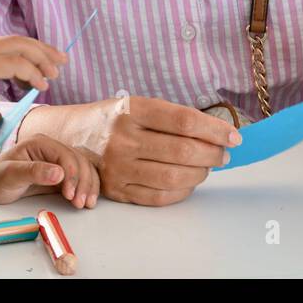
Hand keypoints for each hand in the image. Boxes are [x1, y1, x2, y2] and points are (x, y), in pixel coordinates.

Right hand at [0, 37, 66, 143]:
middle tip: (61, 62)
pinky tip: (40, 85)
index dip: (29, 53)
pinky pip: (14, 62)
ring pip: (18, 47)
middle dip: (42, 50)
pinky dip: (31, 71)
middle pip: (16, 40)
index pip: (5, 46)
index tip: (46, 66)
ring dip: (41, 58)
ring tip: (55, 74)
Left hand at [0, 134, 99, 208]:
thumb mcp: (10, 175)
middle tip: (80, 203)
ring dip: (89, 185)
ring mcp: (57, 162)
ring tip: (87, 204)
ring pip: (83, 169)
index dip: (72, 174)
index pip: (65, 154)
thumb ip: (33, 172)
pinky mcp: (60, 176)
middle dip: (83, 182)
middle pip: (79, 161)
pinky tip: (87, 199)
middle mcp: (51, 149)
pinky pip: (79, 178)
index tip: (69, 194)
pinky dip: (86, 188)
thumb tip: (59, 173)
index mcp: (40, 142)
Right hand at [64, 96, 239, 206]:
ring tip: (207, 166)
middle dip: (212, 154)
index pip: (183, 121)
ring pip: (174, 176)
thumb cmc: (112, 119)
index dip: (214, 130)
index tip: (233, 135)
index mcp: (131, 110)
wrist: (69, 136)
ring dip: (200, 173)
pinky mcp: (116, 190)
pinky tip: (188, 181)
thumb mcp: (137, 105)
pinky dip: (182, 190)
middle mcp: (122, 139)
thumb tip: (216, 135)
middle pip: (182, 150)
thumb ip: (172, 118)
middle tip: (223, 153)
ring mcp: (118, 167)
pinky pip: (160, 196)